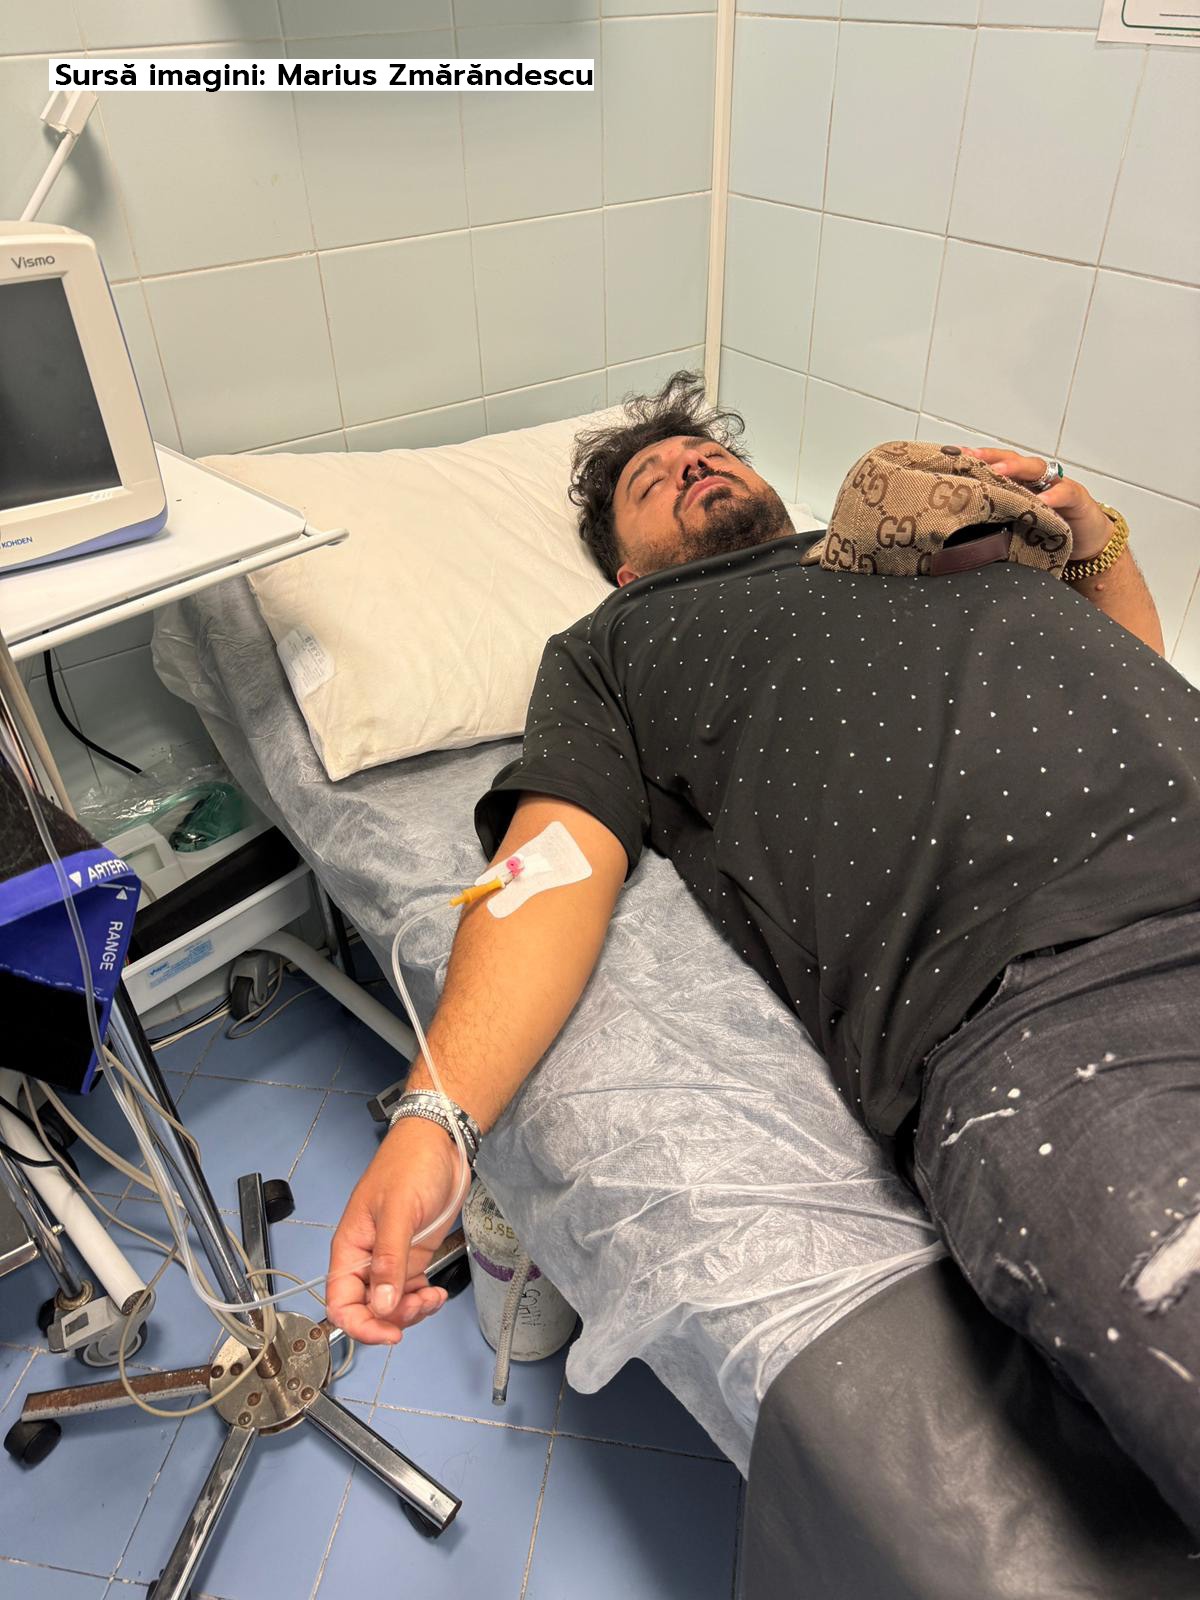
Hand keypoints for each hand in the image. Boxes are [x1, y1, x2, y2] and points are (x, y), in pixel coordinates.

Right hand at [326, 1115, 466, 1343]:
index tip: (390, 1333)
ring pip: (391, 1307)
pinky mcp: (413, 1258)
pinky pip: (410, 1293)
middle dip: (393, 1319)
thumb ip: (388, 1260)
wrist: (440, 1143)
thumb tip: (380, 1308)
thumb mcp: (397, 1210)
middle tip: (421, 1304)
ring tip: (434, 1297)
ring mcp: (391, 1261)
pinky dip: (423, 1301)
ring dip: (411, 1313)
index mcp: (350, 1248)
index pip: (340, 1302)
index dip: (360, 1325)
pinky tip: (438, 1294)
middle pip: (367, 1310)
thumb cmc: (411, 1166)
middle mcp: (366, 1260)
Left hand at [961, 449, 1111, 559]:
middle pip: (1011, 459)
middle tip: (970, 457)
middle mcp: (1034, 480)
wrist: (1085, 544)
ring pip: (1035, 468)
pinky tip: (1042, 500)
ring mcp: (1055, 486)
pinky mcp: (1077, 500)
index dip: (973, 461)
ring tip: (999, 471)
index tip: (950, 456)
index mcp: (1016, 484)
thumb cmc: (1046, 532)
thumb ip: (993, 521)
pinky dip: (1054, 495)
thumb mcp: (1014, 527)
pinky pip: (1065, 493)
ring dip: (1016, 467)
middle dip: (990, 456)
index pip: (992, 465)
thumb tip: (954, 529)